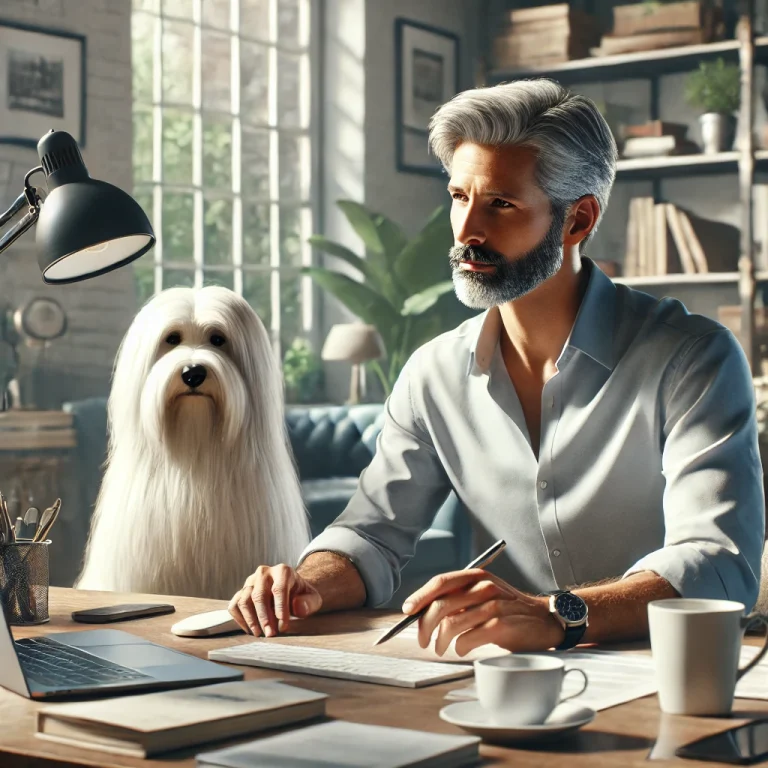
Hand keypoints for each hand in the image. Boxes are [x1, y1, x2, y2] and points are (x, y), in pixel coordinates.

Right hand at [228, 564, 322, 636]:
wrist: (291, 590)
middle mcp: (264, 573)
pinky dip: (239, 619)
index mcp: (283, 571)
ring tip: (260, 634)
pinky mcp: (241, 591)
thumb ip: (309, 603)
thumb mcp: (313, 598)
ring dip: (251, 619)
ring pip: (244, 600)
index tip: (283, 627)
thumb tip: (297, 607)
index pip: (279, 589)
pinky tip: (250, 630)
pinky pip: (234, 605)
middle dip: (264, 617)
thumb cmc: (302, 596)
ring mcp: (250, 581)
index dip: (280, 609)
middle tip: (270, 634)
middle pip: (259, 595)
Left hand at [402, 569, 564, 656]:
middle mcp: (484, 586)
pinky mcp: (501, 625)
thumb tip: (423, 610)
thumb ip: (460, 598)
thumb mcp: (484, 593)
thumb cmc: (509, 609)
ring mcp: (493, 605)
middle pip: (441, 604)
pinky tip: (461, 649)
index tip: (407, 610)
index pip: (440, 582)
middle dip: (424, 625)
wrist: (545, 620)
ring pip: (451, 623)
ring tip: (440, 648)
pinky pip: (467, 638)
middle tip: (423, 640)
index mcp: (477, 575)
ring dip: (440, 641)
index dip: (420, 596)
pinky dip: (459, 647)